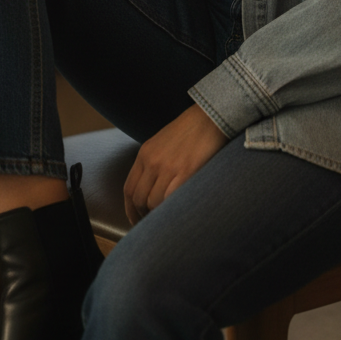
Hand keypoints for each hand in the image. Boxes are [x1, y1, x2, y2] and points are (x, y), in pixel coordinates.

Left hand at [123, 103, 228, 225]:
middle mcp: (152, 161)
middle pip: (139, 198)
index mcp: (145, 153)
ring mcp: (168, 167)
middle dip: (143, 215)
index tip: (136, 218)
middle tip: (153, 223)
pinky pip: (170, 199)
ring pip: (154, 202)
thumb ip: (153, 163)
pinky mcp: (185, 172)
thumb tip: (151, 190)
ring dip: (159, 213)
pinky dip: (171, 208)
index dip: (130, 209)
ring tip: (168, 216)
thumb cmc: (191, 130)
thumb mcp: (162, 142)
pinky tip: (178, 209)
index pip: (129, 189)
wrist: (211, 116)